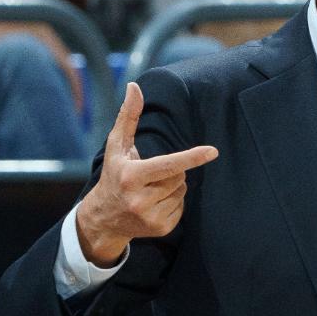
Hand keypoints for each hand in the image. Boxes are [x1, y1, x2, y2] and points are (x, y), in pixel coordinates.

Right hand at [76, 83, 218, 266]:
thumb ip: (128, 116)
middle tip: (150, 175)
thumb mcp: (116, 146)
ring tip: (150, 189)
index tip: (213, 152)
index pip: (168, 165)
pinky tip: (154, 203)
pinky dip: (173, 201)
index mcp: (131, 177)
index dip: (192, 157)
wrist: (103, 219)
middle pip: (179, 175)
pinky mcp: (161, 229)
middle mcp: (140, 199)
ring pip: (183, 190)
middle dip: (171, 170)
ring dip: (173, 186)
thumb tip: (134, 86)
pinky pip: (182, 206)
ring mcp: (151, 217)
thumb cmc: (113, 175)